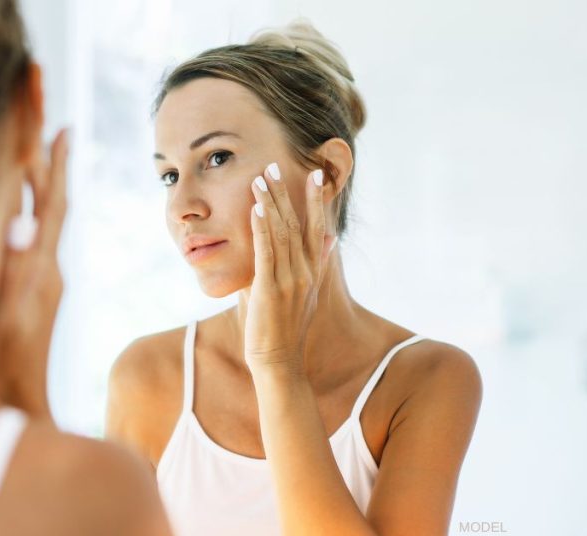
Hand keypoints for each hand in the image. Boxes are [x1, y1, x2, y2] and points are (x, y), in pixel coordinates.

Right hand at [0, 129, 67, 419]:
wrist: (16, 414)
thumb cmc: (1, 374)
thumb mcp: (4, 321)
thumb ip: (11, 274)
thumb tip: (19, 225)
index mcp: (41, 270)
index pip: (52, 206)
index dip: (55, 166)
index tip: (63, 128)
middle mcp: (46, 270)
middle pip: (49, 205)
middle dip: (46, 164)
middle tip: (44, 122)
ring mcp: (40, 283)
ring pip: (39, 220)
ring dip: (36, 185)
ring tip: (29, 151)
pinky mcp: (30, 296)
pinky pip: (30, 241)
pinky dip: (24, 213)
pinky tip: (13, 208)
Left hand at [244, 162, 332, 374]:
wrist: (278, 360)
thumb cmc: (285, 327)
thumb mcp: (305, 293)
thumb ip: (315, 263)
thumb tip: (329, 237)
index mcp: (313, 271)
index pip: (317, 227)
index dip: (316, 200)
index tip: (316, 174)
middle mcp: (305, 272)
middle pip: (297, 223)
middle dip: (286, 192)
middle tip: (275, 165)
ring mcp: (289, 280)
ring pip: (281, 233)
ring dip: (270, 203)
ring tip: (260, 179)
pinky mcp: (270, 289)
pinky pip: (266, 252)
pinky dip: (262, 229)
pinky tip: (257, 209)